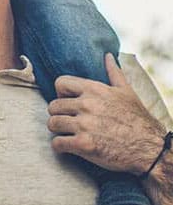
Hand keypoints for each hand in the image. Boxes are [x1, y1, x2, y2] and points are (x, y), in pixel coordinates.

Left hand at [47, 53, 166, 174]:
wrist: (151, 149)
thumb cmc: (138, 120)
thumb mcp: (127, 92)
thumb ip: (114, 73)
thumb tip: (108, 55)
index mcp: (95, 90)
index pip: (59, 83)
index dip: (61, 94)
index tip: (69, 103)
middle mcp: (87, 105)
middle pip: (53, 106)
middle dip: (59, 115)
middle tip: (70, 122)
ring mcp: (84, 125)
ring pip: (52, 124)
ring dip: (58, 131)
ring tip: (69, 133)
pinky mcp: (83, 145)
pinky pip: (57, 143)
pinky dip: (60, 147)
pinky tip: (70, 146)